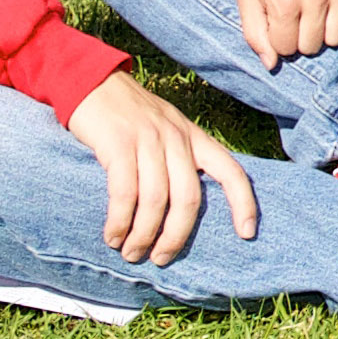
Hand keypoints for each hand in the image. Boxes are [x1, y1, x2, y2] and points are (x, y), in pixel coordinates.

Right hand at [65, 71, 256, 263]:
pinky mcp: (118, 143)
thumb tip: (180, 210)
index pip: (231, 171)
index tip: (246, 234)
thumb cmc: (128, 115)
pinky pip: (124, 193)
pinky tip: (112, 235)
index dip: (243, 203)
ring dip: (143, 234)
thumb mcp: (165, 129)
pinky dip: (119, 221)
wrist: (91, 80)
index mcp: (194, 137)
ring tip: (131, 253)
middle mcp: (177, 137)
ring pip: (156, 200)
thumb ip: (178, 160)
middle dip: (176, 236)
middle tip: (160, 258)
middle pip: (189, 198)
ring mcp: (148, 139)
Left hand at [238, 0, 337, 67]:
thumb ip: (253, 33)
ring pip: (337, 39)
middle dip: (300, 37)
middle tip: (296, 17)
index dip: (279, 38)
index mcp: (284, 0)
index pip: (285, 49)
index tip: (278, 22)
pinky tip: (335, 11)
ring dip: (324, 32)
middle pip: (312, 47)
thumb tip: (271, 64)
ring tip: (315, 14)